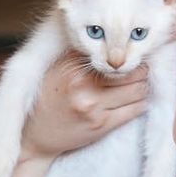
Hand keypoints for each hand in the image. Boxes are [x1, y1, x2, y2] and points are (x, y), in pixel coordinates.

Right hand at [20, 52, 149, 161]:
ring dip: (142, 88)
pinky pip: (134, 110)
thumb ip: (82, 55)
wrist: (34, 135)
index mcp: (73, 67)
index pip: (114, 54)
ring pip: (138, 91)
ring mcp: (93, 106)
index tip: (131, 56)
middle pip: (131, 72)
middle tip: (140, 72)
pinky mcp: (100, 125)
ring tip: (137, 86)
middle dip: (140, 71)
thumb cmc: (48, 97)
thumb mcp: (58, 69)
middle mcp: (83, 85)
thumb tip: (114, 42)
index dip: (128, 54)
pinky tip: (135, 101)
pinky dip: (140, 104)